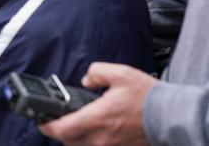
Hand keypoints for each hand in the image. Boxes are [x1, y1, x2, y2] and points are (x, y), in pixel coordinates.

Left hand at [39, 62, 156, 145]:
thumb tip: (86, 79)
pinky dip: (88, 140)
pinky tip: (91, 128)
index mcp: (97, 118)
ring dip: (73, 136)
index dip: (46, 125)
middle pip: (67, 141)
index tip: (40, 119)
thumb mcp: (119, 73)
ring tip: (72, 122)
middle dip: (58, 130)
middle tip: (55, 118)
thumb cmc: (146, 96)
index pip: (61, 129)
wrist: (171, 116)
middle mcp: (100, 137)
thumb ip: (96, 72)